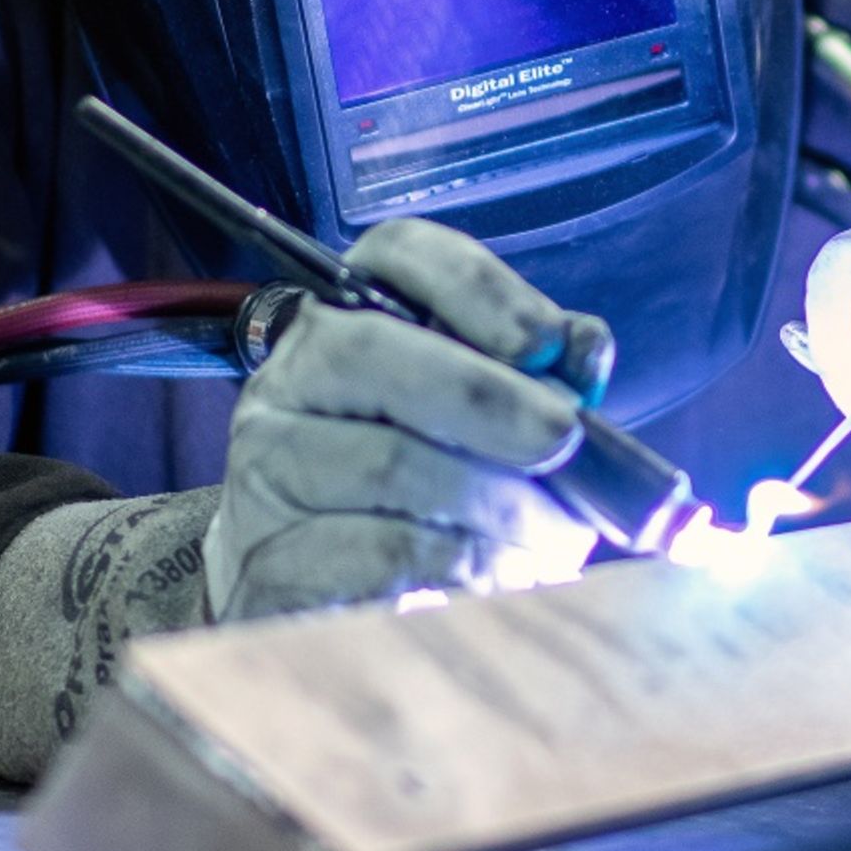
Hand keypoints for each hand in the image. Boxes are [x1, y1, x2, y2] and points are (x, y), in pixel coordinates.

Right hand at [205, 218, 601, 619]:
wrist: (318, 597)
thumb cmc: (419, 497)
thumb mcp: (478, 424)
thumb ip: (537, 378)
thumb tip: (583, 352)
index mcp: (346, 322)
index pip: (395, 254)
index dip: (477, 286)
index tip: (545, 342)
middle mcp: (289, 381)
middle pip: (373, 355)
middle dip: (489, 397)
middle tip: (563, 439)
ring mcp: (268, 470)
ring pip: (390, 463)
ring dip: (497, 500)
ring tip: (553, 532)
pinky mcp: (275, 558)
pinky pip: (387, 552)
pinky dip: (466, 564)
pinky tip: (504, 576)